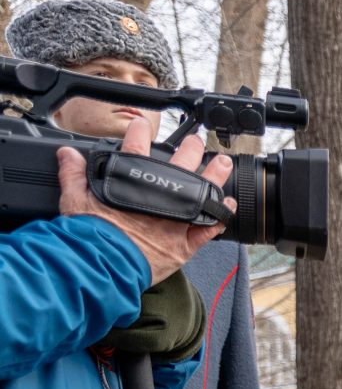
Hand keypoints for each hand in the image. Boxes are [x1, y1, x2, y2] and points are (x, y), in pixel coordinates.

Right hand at [56, 117, 234, 284]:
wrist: (102, 264)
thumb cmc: (88, 234)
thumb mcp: (74, 198)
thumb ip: (73, 173)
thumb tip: (67, 154)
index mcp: (133, 180)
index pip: (137, 146)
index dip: (140, 131)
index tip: (142, 124)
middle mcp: (161, 196)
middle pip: (182, 164)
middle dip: (191, 148)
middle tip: (196, 141)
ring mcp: (177, 219)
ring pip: (204, 192)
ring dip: (216, 175)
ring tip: (223, 163)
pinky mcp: (185, 243)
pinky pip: (209, 227)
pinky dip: (221, 216)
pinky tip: (228, 206)